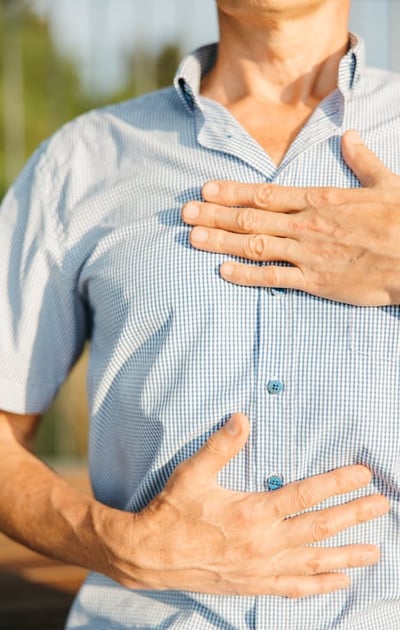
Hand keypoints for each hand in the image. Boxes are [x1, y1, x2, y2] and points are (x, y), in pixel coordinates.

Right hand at [99, 414, 388, 597]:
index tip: (363, 474)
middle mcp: (265, 543)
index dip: (338, 483)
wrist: (150, 555)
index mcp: (254, 512)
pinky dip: (319, 585)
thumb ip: (220, 445)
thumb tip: (242, 418)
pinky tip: (339, 582)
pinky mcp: (254, 584)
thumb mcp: (192, 473)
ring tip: (375, 552)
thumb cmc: (172, 511)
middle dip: (354, 515)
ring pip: (315, 561)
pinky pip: (295, 588)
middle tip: (382, 506)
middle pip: (320, 527)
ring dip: (348, 554)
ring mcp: (262, 568)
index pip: (307, 495)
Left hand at [182, 131, 399, 305]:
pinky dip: (246, 275)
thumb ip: (361, 160)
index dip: (232, 192)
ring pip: (255, 246)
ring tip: (192, 239)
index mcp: (320, 199)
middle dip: (214, 216)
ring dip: (220, 242)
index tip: (206, 190)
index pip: (266, 194)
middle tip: (184, 214)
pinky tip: (223, 272)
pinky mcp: (315, 281)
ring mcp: (309, 253)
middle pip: (250, 219)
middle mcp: (307, 224)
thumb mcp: (386, 182)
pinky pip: (274, 278)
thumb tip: (350, 135)